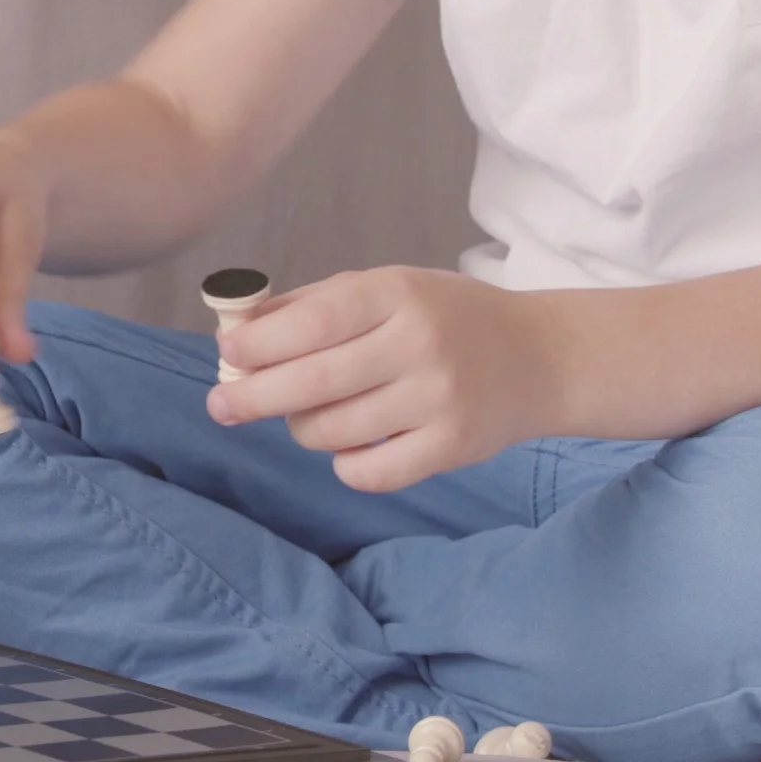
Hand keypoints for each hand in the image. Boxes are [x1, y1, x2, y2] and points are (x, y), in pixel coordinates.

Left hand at [210, 266, 565, 491]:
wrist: (540, 357)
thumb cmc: (445, 317)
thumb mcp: (388, 289)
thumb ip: (314, 306)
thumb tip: (236, 332)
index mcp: (397, 294)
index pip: (313, 321)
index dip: (259, 342)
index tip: (227, 355)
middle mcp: (419, 345)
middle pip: (313, 382)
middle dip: (253, 397)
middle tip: (221, 405)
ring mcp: (438, 400)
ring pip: (332, 431)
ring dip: (303, 428)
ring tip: (308, 415)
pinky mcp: (452, 448)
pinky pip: (369, 472)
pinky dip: (344, 464)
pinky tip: (349, 445)